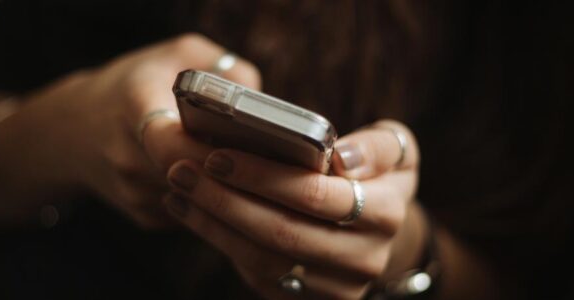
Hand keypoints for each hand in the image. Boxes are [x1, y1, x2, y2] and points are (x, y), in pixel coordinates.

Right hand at [0, 33, 260, 227]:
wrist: (73, 130)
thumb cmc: (135, 84)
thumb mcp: (176, 54)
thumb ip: (221, 68)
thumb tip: (261, 104)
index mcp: (133, 106)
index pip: (168, 140)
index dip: (207, 149)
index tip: (238, 143)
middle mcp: (126, 155)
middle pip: (191, 176)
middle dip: (230, 170)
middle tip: (264, 159)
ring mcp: (133, 192)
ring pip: (198, 199)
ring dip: (225, 187)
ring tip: (249, 166)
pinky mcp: (143, 216)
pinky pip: (192, 212)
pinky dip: (211, 199)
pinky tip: (219, 179)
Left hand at [164, 120, 423, 298]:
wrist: (375, 229)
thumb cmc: (375, 174)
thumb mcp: (394, 149)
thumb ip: (377, 146)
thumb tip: (342, 159)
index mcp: (386, 213)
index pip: (315, 196)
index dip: (262, 176)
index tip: (217, 155)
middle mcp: (366, 258)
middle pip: (281, 233)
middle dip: (224, 200)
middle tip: (183, 170)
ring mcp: (336, 288)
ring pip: (263, 260)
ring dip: (213, 223)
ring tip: (179, 189)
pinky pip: (257, 275)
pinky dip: (219, 241)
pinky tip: (191, 212)